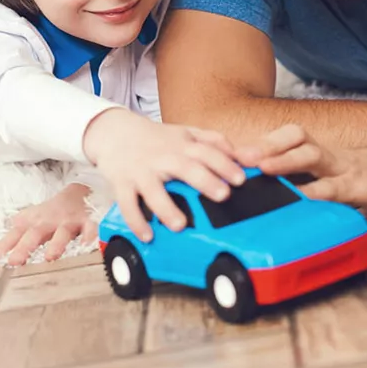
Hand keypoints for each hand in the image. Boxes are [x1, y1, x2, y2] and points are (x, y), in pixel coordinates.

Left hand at [0, 182, 96, 266]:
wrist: (79, 192)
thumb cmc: (53, 211)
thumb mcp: (31, 220)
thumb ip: (15, 236)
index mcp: (34, 222)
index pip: (16, 233)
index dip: (5, 244)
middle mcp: (49, 222)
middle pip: (35, 234)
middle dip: (25, 247)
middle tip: (15, 260)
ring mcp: (68, 221)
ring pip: (62, 233)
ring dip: (56, 244)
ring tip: (50, 256)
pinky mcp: (87, 220)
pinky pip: (90, 227)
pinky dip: (89, 234)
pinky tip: (86, 243)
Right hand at [83, 108, 247, 242]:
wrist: (115, 132)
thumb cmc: (158, 138)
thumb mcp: (187, 134)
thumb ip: (217, 143)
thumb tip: (251, 155)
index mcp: (183, 144)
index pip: (208, 151)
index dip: (225, 163)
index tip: (241, 178)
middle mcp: (164, 157)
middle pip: (186, 168)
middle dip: (204, 181)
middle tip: (222, 195)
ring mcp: (142, 171)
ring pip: (154, 190)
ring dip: (166, 208)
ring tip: (180, 225)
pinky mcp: (123, 184)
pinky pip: (127, 204)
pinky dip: (136, 221)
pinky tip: (147, 235)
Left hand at [238, 124, 366, 215]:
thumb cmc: (355, 175)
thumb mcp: (324, 173)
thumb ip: (296, 176)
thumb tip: (257, 184)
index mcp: (315, 151)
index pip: (283, 137)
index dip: (257, 141)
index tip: (228, 150)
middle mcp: (326, 154)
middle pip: (294, 137)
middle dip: (265, 144)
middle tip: (239, 155)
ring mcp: (342, 167)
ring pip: (312, 155)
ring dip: (286, 160)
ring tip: (264, 168)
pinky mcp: (359, 186)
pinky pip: (335, 187)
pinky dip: (317, 193)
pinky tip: (301, 200)